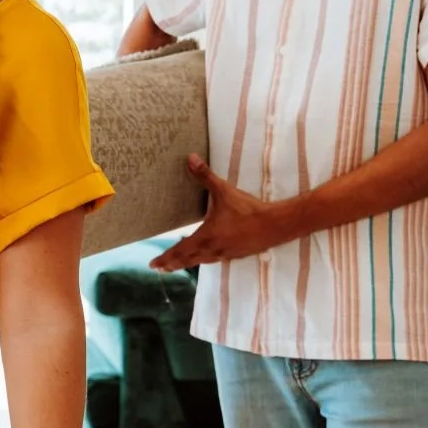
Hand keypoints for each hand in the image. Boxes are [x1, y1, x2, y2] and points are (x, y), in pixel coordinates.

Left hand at [150, 155, 293, 271]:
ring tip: (177, 265)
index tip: (153, 265)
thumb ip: (205, 176)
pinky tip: (205, 257)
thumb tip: (190, 159)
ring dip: (187, 263)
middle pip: (187, 260)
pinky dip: (203, 259)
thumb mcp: (224, 191)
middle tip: (159, 268)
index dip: (165, 258)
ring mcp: (225, 254)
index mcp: (206, 237)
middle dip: (172, 264)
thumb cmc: (248, 209)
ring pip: (201, 261)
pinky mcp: (236, 254)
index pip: (180, 251)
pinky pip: (214, 259)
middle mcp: (213, 249)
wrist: (275, 225)